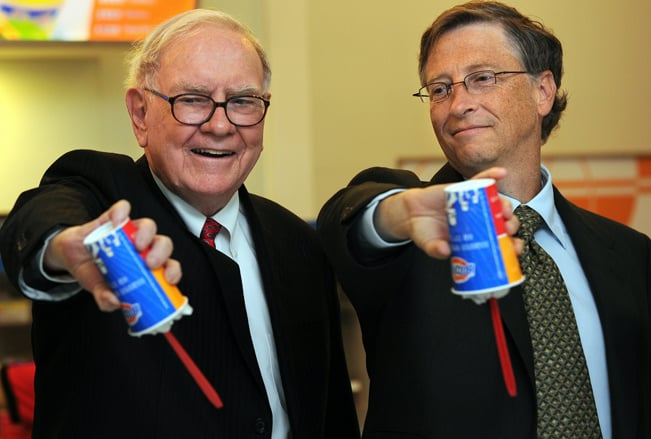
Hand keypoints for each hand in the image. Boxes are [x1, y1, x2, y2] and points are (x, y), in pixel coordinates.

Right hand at [43, 200, 181, 310]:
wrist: (71, 257)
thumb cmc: (95, 272)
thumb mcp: (100, 290)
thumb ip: (107, 298)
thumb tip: (115, 303)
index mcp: (147, 265)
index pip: (169, 265)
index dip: (173, 271)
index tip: (168, 279)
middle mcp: (143, 246)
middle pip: (163, 244)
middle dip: (161, 253)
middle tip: (149, 264)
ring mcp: (129, 231)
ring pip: (148, 226)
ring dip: (146, 234)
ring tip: (136, 245)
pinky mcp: (112, 218)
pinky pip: (122, 209)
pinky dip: (122, 212)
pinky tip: (116, 221)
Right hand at [374, 167, 520, 257]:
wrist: (411, 214)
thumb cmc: (425, 232)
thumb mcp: (430, 245)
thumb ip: (436, 249)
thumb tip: (444, 251)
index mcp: (475, 238)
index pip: (498, 243)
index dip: (511, 245)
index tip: (515, 248)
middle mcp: (478, 221)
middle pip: (502, 223)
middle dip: (510, 225)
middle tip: (508, 228)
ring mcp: (473, 205)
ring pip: (496, 203)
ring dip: (505, 205)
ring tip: (506, 210)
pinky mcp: (464, 190)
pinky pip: (480, 181)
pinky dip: (491, 176)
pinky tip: (501, 172)